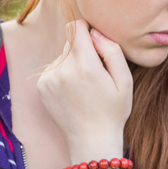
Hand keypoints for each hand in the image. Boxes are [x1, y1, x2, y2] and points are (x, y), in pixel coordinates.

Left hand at [37, 20, 133, 163]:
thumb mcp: (125, 80)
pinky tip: (75, 91)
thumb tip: (95, 32)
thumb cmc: (113, 110)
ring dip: (74, 62)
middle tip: (97, 70)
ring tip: (86, 84)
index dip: (88, 28)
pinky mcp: (42, 86)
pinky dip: (64, 73)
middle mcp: (63, 70)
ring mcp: (49, 79)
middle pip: (70, 41)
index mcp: (86, 67)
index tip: (97, 39)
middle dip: (84, 48)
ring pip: (63, 55)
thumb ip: (112, 51)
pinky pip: (54, 68)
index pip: (76, 28)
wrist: (91, 140)